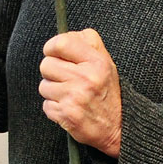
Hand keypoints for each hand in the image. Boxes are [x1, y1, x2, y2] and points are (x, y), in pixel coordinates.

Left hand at [39, 29, 121, 156]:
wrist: (118, 128)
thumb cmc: (108, 93)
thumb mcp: (106, 63)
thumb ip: (88, 44)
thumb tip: (64, 35)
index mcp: (97, 62)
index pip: (61, 43)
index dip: (52, 47)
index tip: (54, 53)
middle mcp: (86, 78)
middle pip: (46, 65)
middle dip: (52, 72)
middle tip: (66, 79)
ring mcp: (75, 97)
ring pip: (44, 86)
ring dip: (53, 92)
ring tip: (70, 95)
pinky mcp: (67, 115)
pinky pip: (46, 105)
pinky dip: (55, 108)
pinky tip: (70, 108)